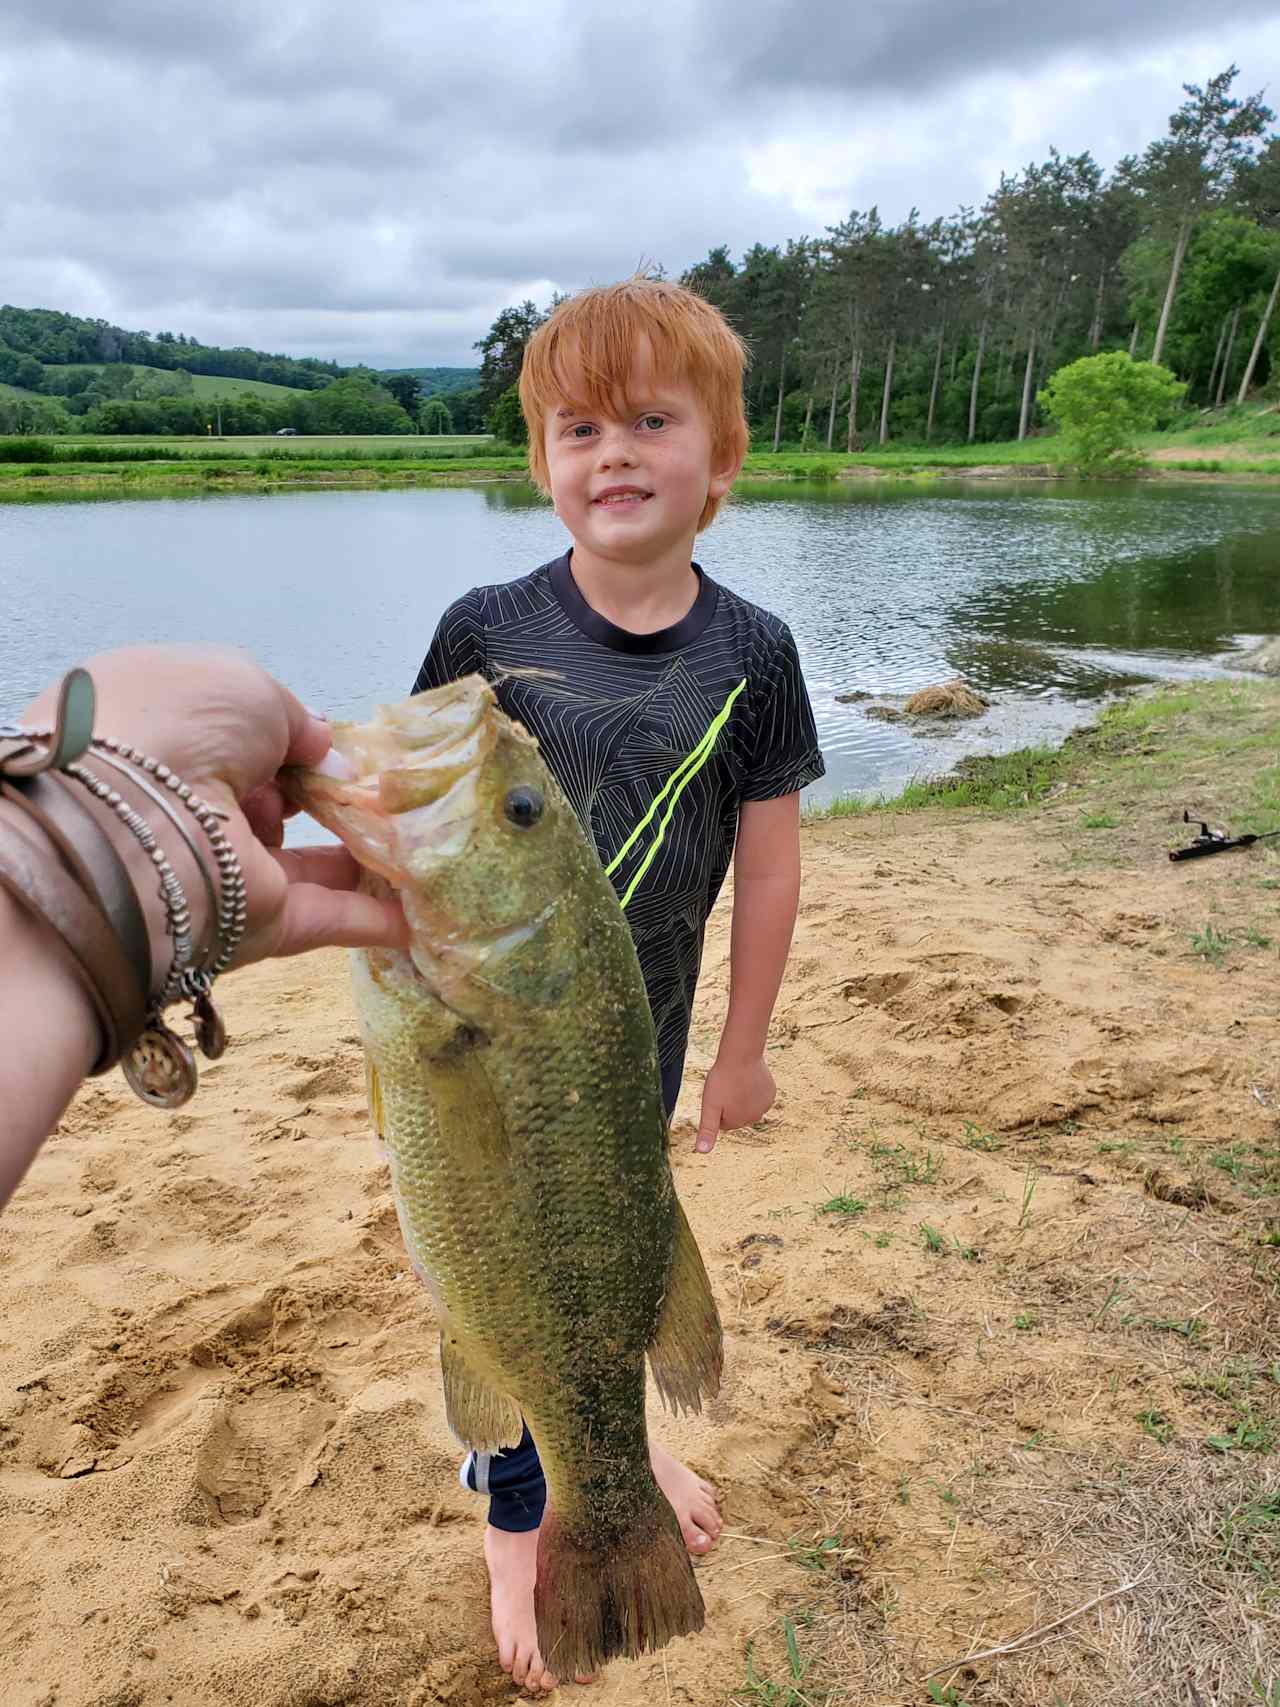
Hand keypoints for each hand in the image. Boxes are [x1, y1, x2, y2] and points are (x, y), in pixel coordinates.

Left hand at [25, 646, 406, 972]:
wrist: (128, 822)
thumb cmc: (176, 726)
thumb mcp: (243, 687)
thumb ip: (293, 719)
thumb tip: (325, 757)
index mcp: (169, 735)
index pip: (241, 743)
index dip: (291, 742)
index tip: (339, 747)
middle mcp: (190, 804)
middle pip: (276, 805)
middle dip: (332, 800)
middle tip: (391, 792)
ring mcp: (222, 869)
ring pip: (307, 865)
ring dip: (364, 856)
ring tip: (427, 844)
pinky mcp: (253, 925)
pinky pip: (327, 918)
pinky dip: (374, 917)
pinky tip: (422, 915)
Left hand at [694, 1053, 775, 1152]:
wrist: (742, 1055)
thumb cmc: (722, 1080)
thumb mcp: (710, 1106)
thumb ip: (707, 1130)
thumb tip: (702, 1152)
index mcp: (738, 1123)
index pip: (723, 1122)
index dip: (717, 1107)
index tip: (717, 1094)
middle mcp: (755, 1118)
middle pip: (736, 1114)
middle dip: (729, 1104)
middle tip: (725, 1087)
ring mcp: (765, 1105)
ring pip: (747, 1105)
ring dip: (741, 1096)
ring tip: (736, 1081)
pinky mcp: (771, 1092)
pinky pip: (758, 1095)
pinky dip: (752, 1088)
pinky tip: (747, 1078)